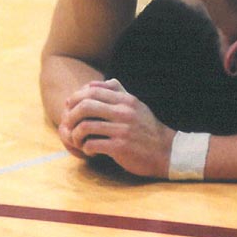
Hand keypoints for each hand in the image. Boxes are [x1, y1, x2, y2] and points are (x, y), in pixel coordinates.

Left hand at [59, 79, 173, 178]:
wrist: (167, 152)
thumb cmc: (147, 129)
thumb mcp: (135, 105)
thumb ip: (116, 92)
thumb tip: (92, 83)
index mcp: (126, 100)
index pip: (93, 91)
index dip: (76, 98)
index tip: (70, 107)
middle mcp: (124, 112)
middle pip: (85, 106)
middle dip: (71, 116)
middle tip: (68, 125)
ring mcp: (122, 130)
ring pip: (85, 127)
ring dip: (76, 135)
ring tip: (78, 141)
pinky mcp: (121, 148)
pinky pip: (92, 145)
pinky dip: (86, 148)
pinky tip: (89, 151)